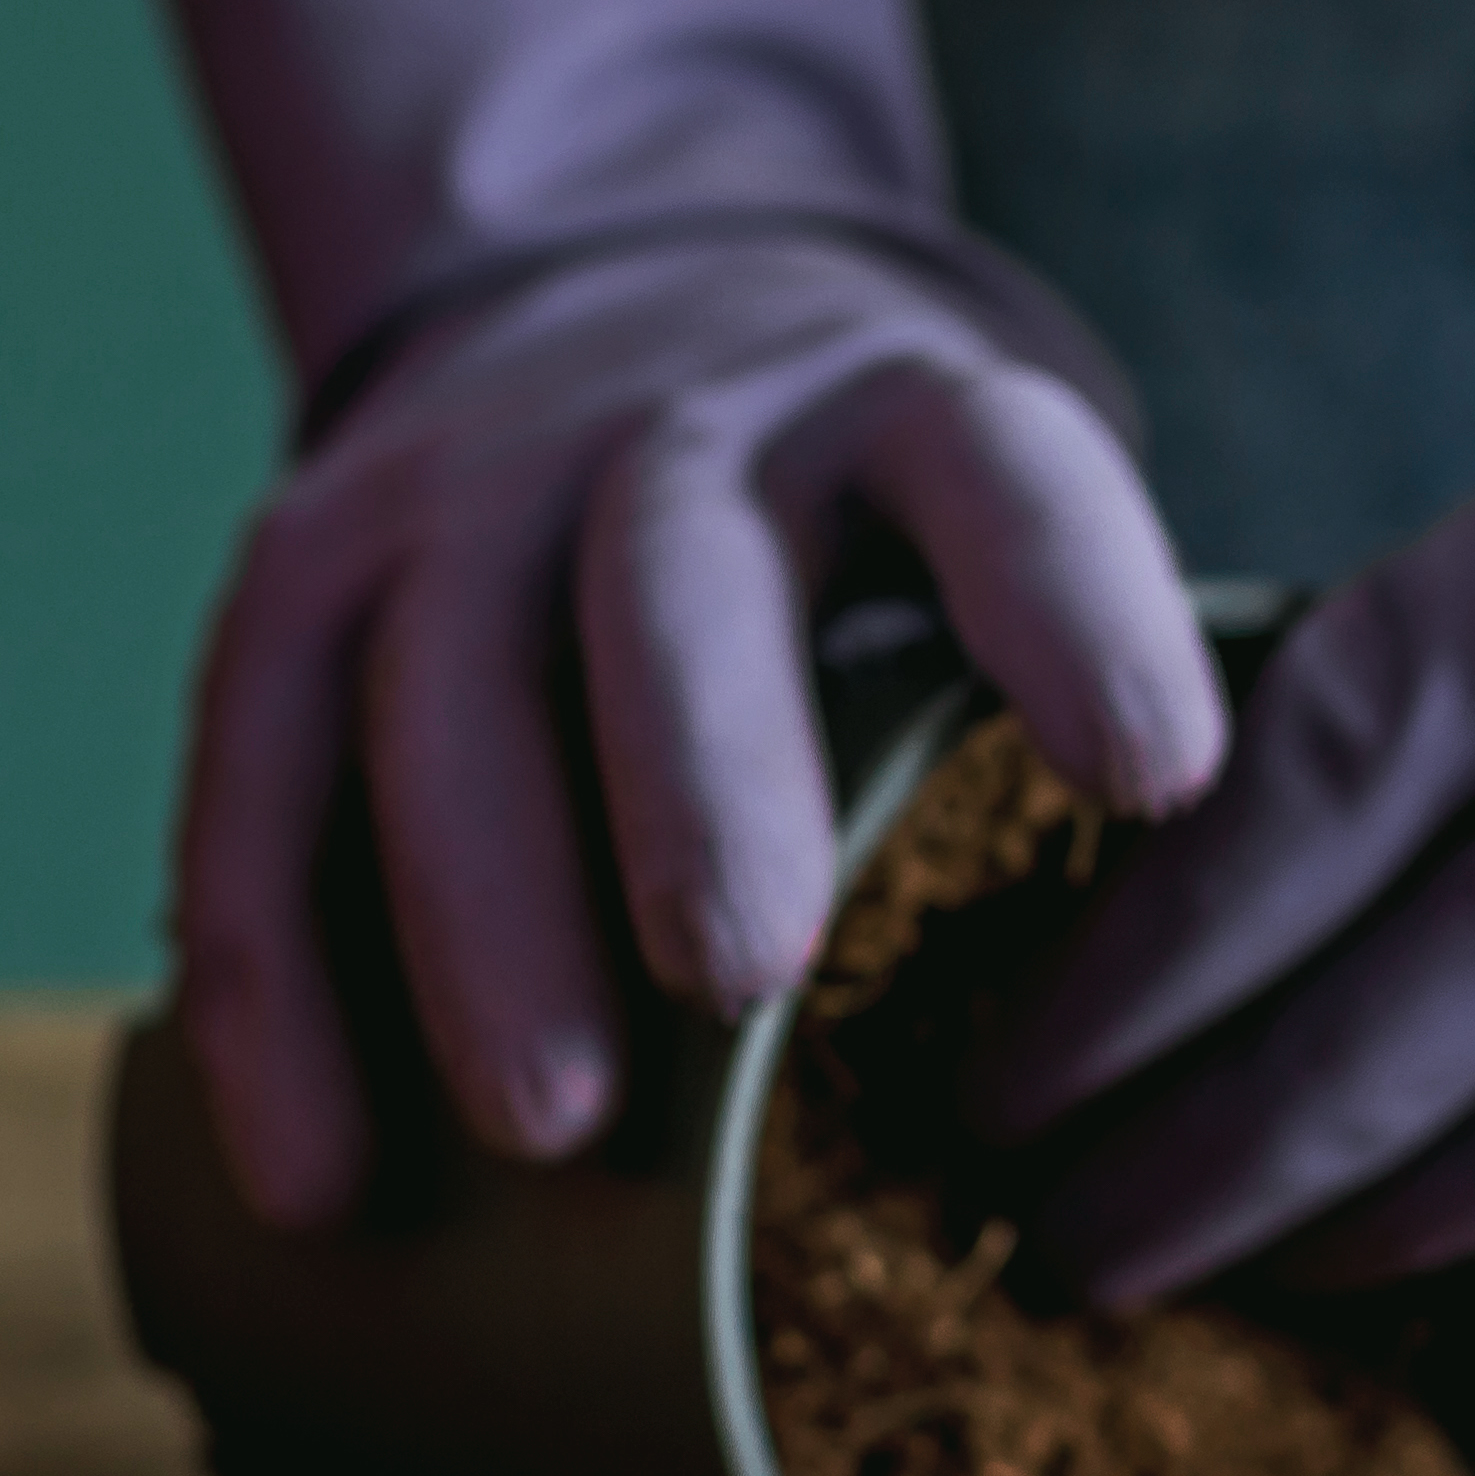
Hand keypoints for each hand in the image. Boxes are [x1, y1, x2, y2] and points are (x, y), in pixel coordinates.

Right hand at [175, 228, 1223, 1226]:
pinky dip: (273, 989)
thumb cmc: (881, 525)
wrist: (620, 292)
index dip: (1082, 610)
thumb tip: (1221, 1038)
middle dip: (706, 773)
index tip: (1159, 779)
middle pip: (681, 582)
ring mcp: (467, 484)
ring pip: (445, 679)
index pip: (1010, 475)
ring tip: (550, 1124)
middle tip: (742, 968)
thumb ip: (1074, 707)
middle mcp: (681, 423)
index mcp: (908, 411)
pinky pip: (253, 778)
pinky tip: (320, 1183)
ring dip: (485, 908)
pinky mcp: (303, 569)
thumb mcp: (998, 530)